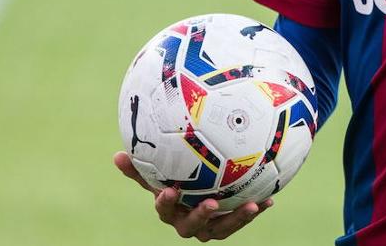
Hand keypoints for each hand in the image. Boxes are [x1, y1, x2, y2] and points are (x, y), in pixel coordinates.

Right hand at [113, 151, 273, 240]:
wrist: (196, 195)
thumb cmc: (173, 182)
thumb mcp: (158, 174)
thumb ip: (140, 168)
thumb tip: (116, 155)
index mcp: (170, 210)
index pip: (164, 208)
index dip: (166, 202)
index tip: (169, 191)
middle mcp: (188, 223)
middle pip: (192, 227)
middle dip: (201, 216)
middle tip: (212, 203)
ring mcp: (209, 228)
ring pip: (222, 229)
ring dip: (237, 219)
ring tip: (253, 206)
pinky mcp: (227, 224)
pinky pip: (241, 219)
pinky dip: (255, 211)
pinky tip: (269, 199)